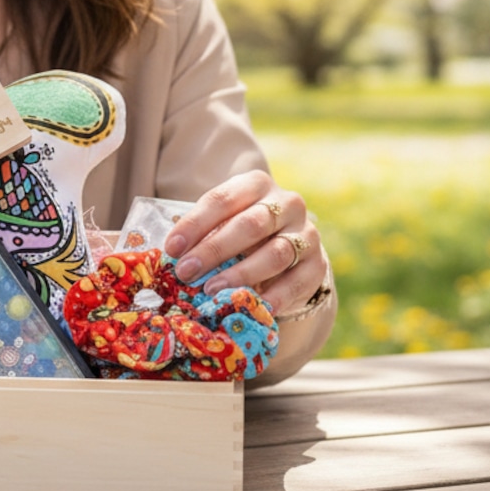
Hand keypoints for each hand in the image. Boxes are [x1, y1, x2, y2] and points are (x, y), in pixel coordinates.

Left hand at [162, 169, 325, 315]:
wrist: (287, 246)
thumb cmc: (241, 231)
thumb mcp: (222, 222)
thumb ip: (202, 234)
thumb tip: (172, 256)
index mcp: (256, 184)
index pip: (222, 200)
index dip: (194, 224)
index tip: (171, 249)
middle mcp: (287, 203)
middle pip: (250, 225)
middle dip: (214, 250)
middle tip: (187, 272)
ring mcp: (306, 233)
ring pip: (275, 253)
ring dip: (241, 274)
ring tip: (213, 290)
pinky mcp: (317, 263)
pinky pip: (298, 281)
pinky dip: (275, 296)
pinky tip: (254, 306)